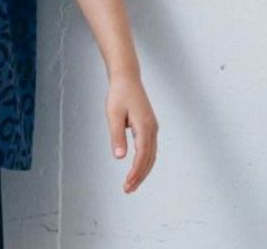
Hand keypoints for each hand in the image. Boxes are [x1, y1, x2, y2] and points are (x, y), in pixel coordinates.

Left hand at [105, 72, 158, 193]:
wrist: (127, 77)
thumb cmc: (118, 94)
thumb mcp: (113, 114)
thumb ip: (116, 136)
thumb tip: (119, 157)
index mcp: (145, 127)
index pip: (142, 157)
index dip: (135, 173)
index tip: (126, 185)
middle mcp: (153, 130)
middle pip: (149, 160)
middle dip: (139, 176)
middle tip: (128, 189)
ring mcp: (153, 128)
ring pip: (151, 156)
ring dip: (143, 171)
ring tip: (131, 183)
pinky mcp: (150, 126)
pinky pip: (150, 149)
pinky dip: (145, 161)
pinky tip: (137, 167)